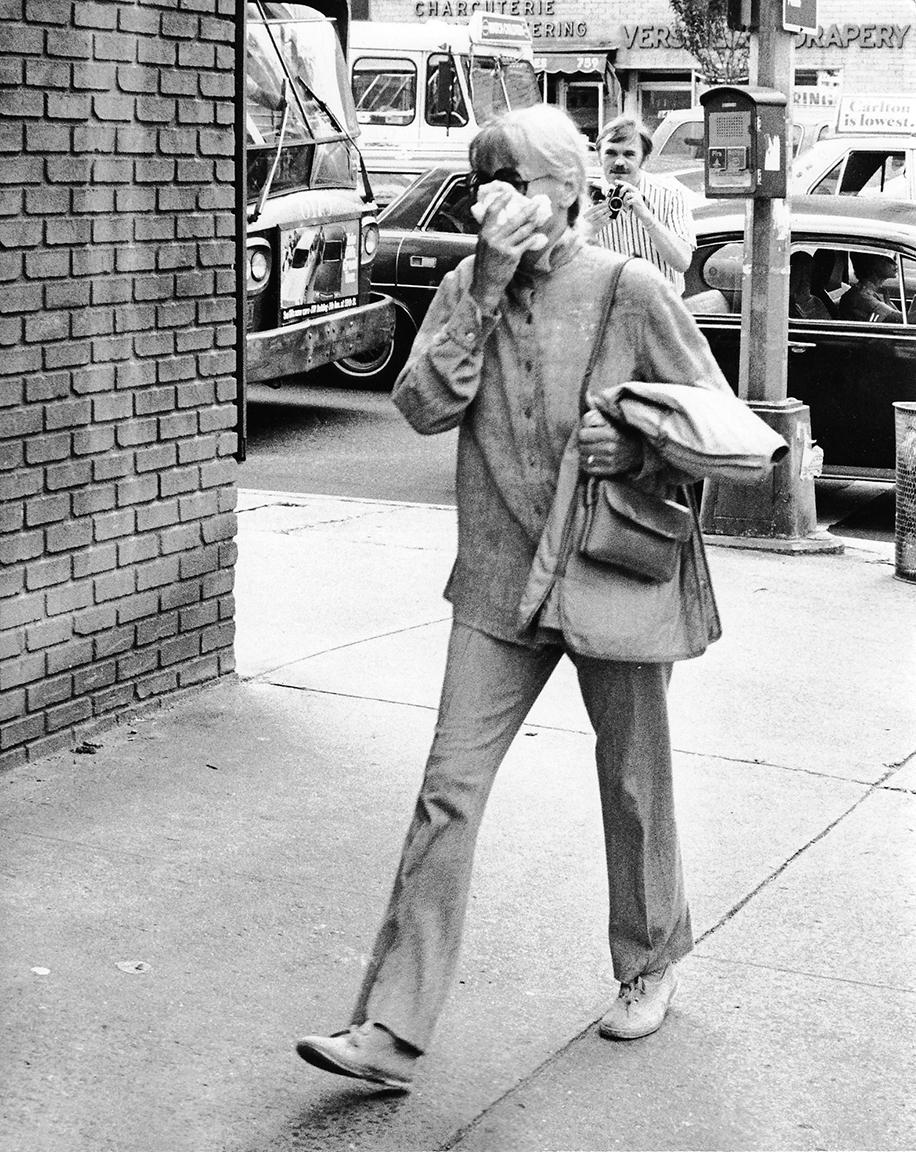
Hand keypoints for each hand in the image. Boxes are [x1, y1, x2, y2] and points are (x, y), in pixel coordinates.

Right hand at [470, 185, 545, 309]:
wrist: (485, 283)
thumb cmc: (485, 265)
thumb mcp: (482, 245)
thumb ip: (491, 233)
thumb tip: (502, 221)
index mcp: (484, 233)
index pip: (492, 211)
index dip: (501, 200)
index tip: (509, 194)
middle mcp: (493, 238)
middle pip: (513, 219)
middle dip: (527, 210)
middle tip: (535, 204)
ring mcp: (503, 246)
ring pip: (522, 230)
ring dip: (532, 223)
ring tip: (539, 217)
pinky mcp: (512, 256)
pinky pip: (526, 243)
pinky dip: (533, 239)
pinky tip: (538, 236)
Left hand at [578, 408, 642, 475]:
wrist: (640, 449)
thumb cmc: (623, 432)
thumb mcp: (614, 420)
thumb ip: (598, 414)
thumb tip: (587, 406)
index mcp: (611, 433)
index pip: (583, 435)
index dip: (582, 433)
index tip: (585, 433)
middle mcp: (611, 448)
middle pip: (582, 447)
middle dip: (582, 444)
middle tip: (586, 443)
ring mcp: (611, 460)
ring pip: (584, 459)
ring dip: (583, 455)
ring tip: (588, 451)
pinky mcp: (612, 470)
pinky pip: (590, 469)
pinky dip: (586, 465)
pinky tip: (590, 460)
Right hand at [582, 202, 609, 239]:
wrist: (583, 235)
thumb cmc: (584, 223)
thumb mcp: (582, 216)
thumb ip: (587, 209)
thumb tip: (594, 203)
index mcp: (584, 215)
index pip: (593, 209)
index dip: (600, 206)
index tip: (605, 203)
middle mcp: (588, 220)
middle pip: (597, 214)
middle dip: (604, 210)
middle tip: (609, 207)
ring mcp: (592, 225)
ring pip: (600, 219)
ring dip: (606, 215)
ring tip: (610, 212)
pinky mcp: (596, 229)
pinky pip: (603, 224)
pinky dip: (608, 221)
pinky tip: (611, 219)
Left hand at [615, 182, 651, 225]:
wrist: (643, 213)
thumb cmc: (636, 207)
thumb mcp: (630, 201)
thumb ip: (626, 197)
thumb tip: (618, 196)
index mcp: (634, 191)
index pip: (627, 184)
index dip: (621, 182)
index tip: (615, 181)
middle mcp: (636, 192)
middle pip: (628, 186)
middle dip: (621, 189)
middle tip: (619, 195)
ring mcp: (637, 196)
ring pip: (627, 194)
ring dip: (623, 200)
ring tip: (625, 205)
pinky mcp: (636, 200)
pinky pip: (628, 201)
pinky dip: (626, 205)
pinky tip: (628, 208)